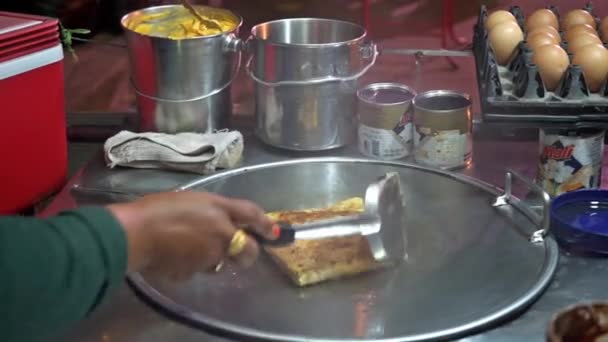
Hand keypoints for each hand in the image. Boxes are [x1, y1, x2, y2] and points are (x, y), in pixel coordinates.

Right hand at [107, 191, 274, 279]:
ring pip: (222, 260)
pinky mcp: (195, 272)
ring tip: (189, 246)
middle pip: (248, 250)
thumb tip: (220, 222)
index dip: (266, 223)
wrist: (136, 233)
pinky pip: (199, 269)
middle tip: (238, 251)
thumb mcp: (190, 199)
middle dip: (247, 253)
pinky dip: (192, 264)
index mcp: (219, 209)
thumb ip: (211, 211)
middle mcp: (222, 233)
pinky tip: (175, 255)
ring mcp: (210, 255)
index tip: (275, 232)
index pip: (252, 214)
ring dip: (214, 256)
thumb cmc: (158, 209)